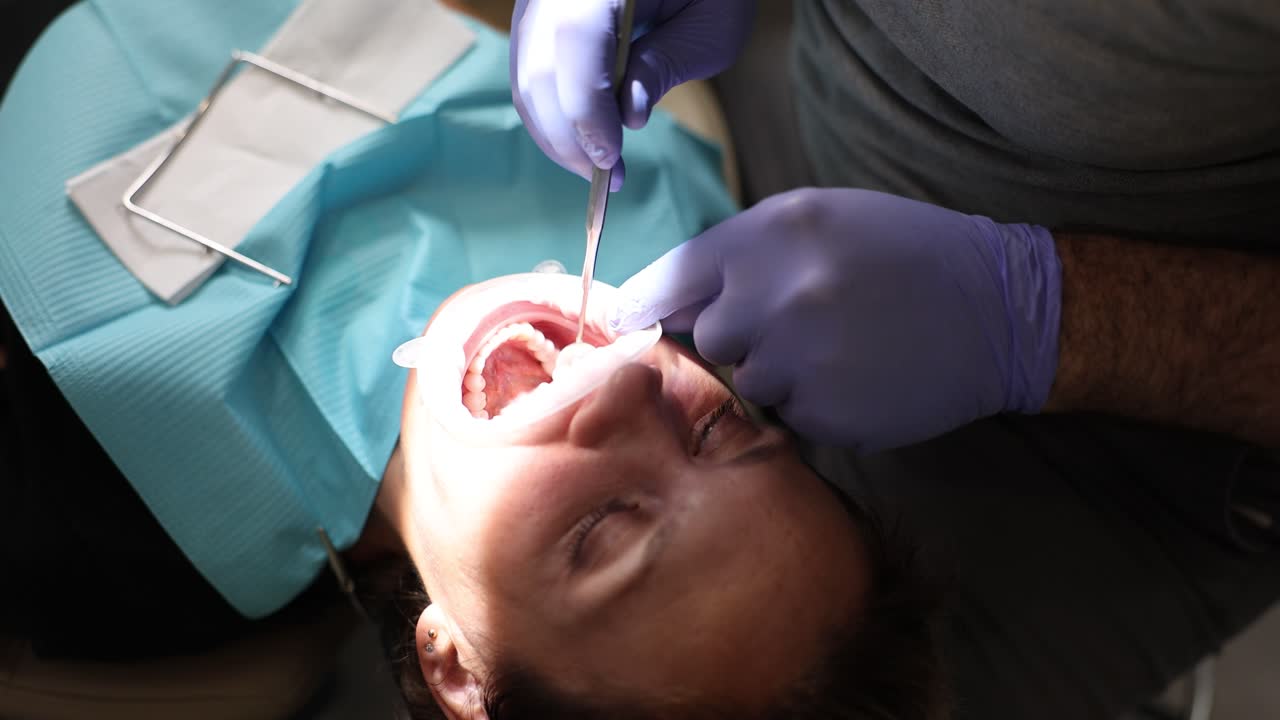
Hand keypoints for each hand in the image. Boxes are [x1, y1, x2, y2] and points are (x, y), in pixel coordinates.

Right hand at [510, 0, 754, 188]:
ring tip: (598, 166)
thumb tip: (627, 116)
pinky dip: (552, 115)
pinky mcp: (537, 18)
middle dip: (569, 135)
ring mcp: (540, 0)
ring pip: (526, 75)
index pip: (576, 40)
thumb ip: (667, 63)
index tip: (613, 160)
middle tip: (607, 177)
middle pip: (539, 66)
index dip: (587, 109)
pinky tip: (586, 140)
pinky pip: (529, 72)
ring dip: (557, 133)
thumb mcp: (711, 23)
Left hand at [610, 188, 1062, 451]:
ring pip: (749, 382)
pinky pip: (790, 416)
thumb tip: (663, 301)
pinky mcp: (825, 413)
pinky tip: (860, 376)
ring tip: (839, 349)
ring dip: (780, 373)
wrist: (999, 308)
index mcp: (770, 234)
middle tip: (797, 325)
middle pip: (709, 338)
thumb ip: (742, 254)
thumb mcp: (820, 221)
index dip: (645, 304)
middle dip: (741, 337)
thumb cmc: (902, 254)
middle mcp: (776, 294)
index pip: (673, 277)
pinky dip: (815, 404)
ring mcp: (799, 359)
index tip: (622, 324)